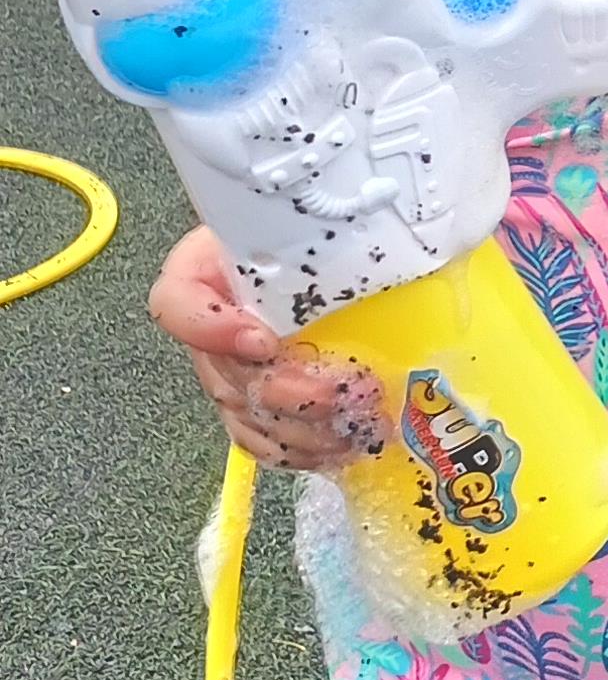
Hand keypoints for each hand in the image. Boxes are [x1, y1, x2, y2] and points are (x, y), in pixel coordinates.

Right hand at [148, 223, 384, 470]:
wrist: (323, 257)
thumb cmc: (315, 238)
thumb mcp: (312, 228)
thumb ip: (321, 242)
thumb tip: (359, 259)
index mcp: (204, 269)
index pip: (175, 301)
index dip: (212, 329)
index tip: (264, 341)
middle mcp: (206, 324)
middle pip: (225, 373)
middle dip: (287, 392)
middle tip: (342, 392)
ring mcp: (224, 370)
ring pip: (245, 415)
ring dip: (303, 429)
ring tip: (357, 422)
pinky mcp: (248, 404)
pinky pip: (260, 441)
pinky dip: (300, 451)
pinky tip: (341, 445)